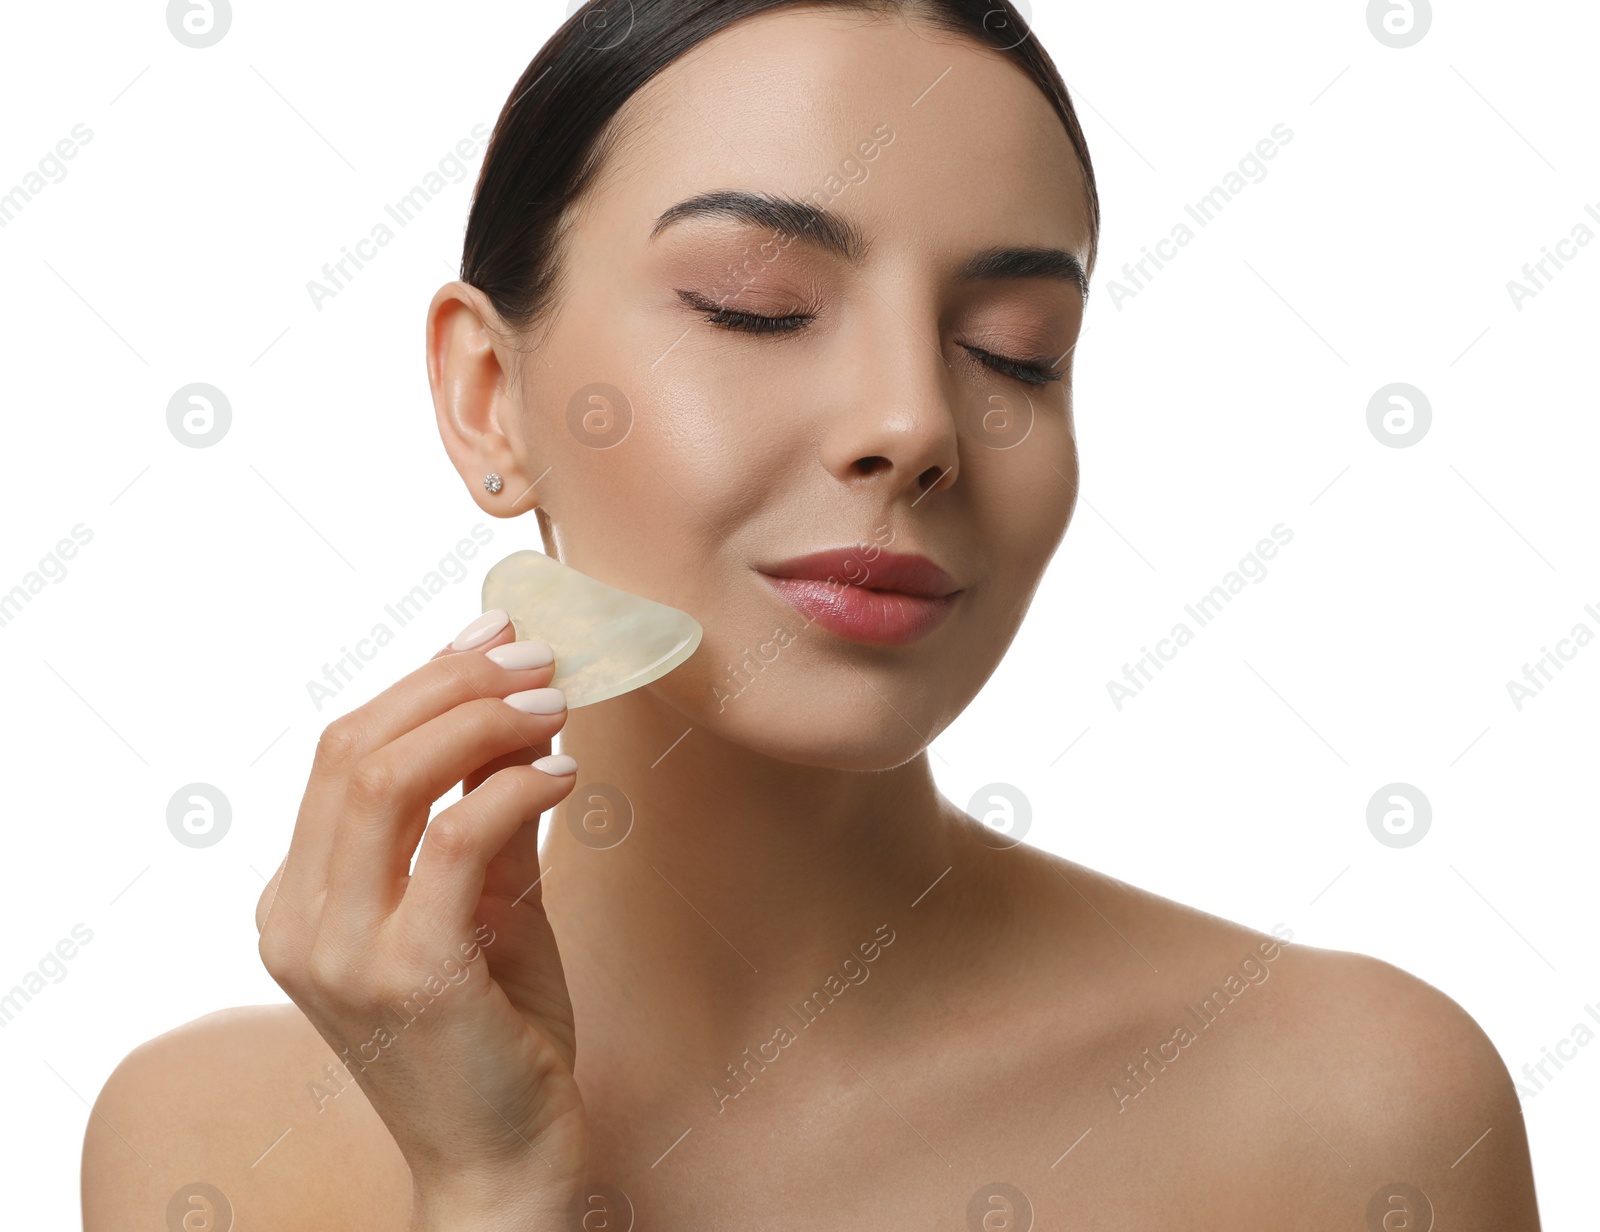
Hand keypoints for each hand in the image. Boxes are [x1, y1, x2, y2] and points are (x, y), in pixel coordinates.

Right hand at [255, 610, 585, 1229]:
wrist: (502, 1164)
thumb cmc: (497, 1033)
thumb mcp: (487, 905)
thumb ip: (485, 815)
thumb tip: (516, 710)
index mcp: (299, 899)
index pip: (341, 754)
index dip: (421, 681)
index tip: (495, 636)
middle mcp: (297, 920)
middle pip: (353, 748)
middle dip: (452, 682)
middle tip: (535, 654)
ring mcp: (341, 951)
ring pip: (388, 777)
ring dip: (481, 719)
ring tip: (554, 700)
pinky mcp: (408, 975)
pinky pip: (458, 837)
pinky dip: (515, 786)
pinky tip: (564, 774)